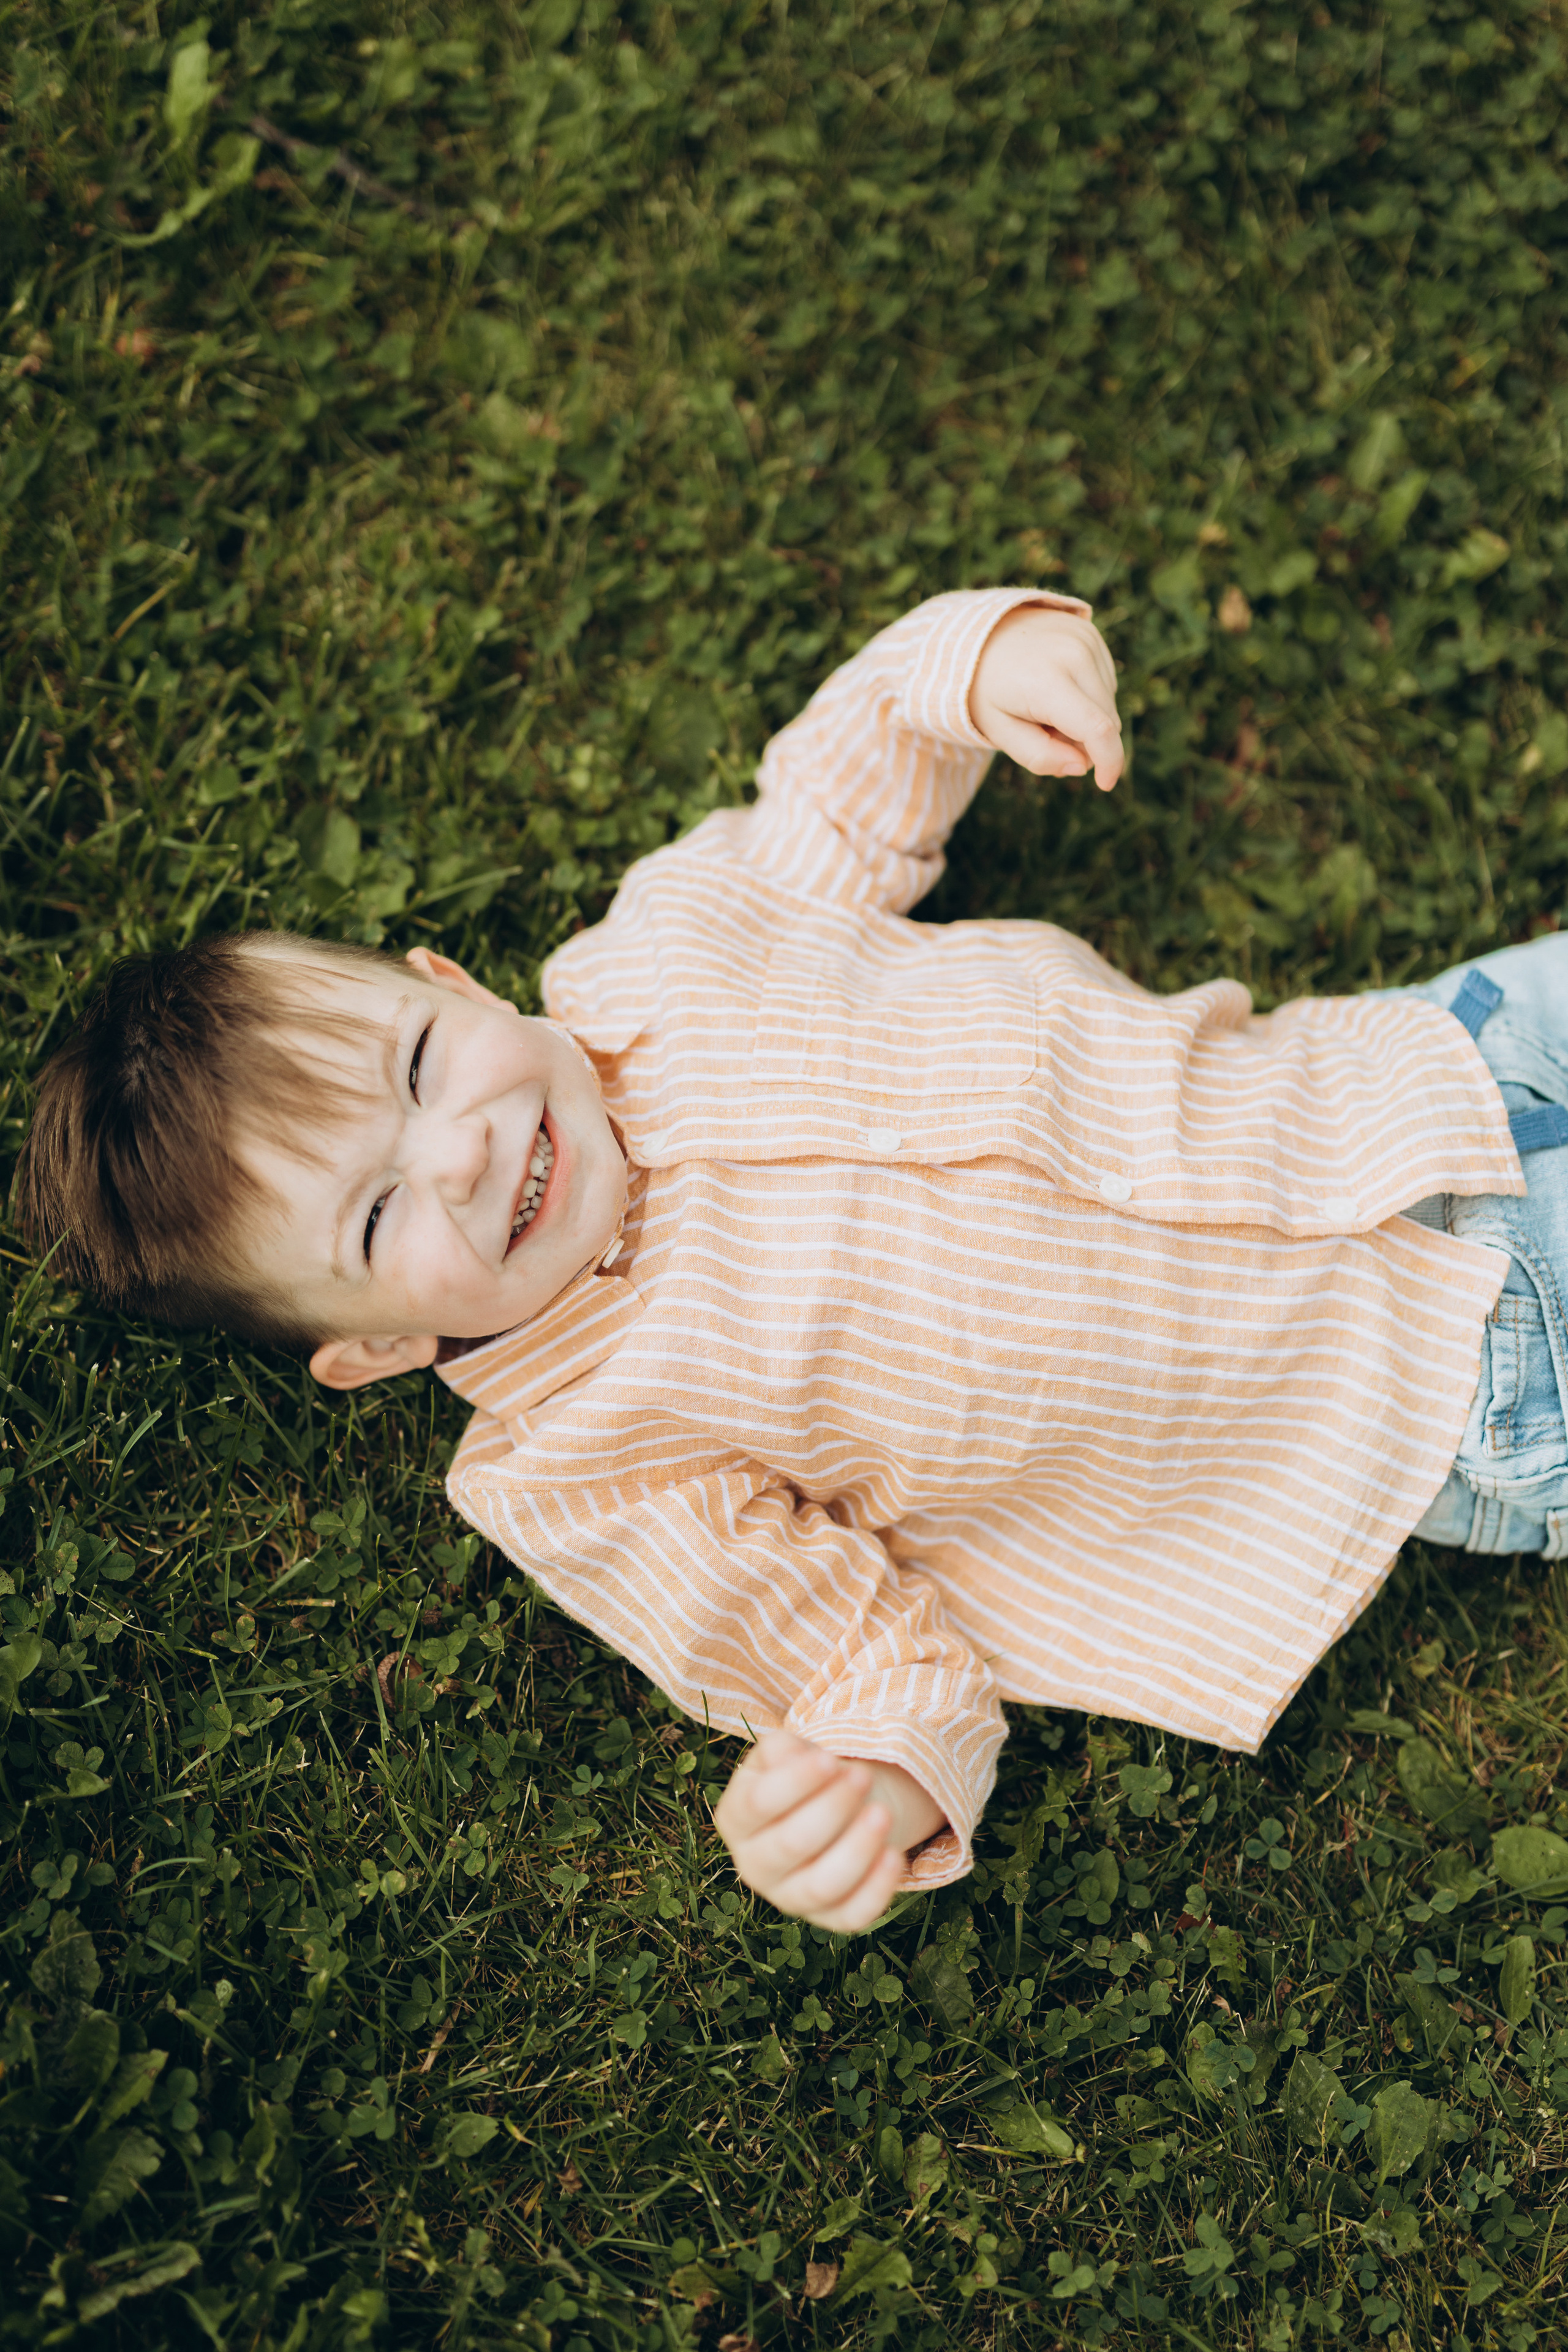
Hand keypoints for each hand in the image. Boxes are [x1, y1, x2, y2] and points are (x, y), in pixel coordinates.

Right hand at [713, 1730, 945, 1931]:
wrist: (835, 1809)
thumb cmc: (806, 1775)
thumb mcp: (788, 1752)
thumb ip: (784, 1750)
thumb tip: (803, 1761)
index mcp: (736, 1820)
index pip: (758, 1804)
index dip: (796, 1782)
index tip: (831, 1759)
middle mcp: (754, 1866)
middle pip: (789, 1845)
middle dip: (832, 1809)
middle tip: (864, 1777)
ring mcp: (789, 1898)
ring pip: (820, 1886)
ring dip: (856, 1849)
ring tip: (883, 1813)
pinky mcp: (829, 1918)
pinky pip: (852, 1915)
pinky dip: (876, 1888)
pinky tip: (894, 1854)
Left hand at [970, 603, 1122, 790]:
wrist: (975, 635)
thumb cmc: (986, 689)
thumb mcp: (999, 730)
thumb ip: (1038, 756)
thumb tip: (1081, 765)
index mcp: (1047, 682)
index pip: (1097, 729)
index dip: (1109, 762)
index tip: (1105, 784)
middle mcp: (1074, 654)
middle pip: (1106, 720)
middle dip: (1084, 741)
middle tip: (1044, 732)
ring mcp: (1085, 638)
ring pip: (1108, 703)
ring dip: (1086, 717)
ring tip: (1045, 704)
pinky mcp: (1090, 632)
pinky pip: (1104, 680)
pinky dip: (1087, 694)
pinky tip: (1057, 685)